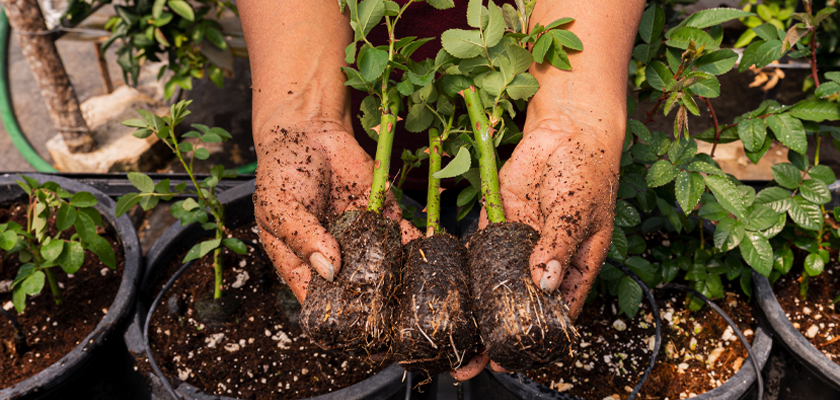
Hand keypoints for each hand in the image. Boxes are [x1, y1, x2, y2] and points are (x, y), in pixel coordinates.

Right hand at [253, 122, 421, 301]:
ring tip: (410, 289)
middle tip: (387, 313)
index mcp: (302, 263)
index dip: (332, 316)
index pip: (317, 300)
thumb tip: (329, 270)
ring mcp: (362, 238)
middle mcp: (336, 257)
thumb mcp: (279, 206)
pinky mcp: (384, 216)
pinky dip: (416, 244)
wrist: (309, 132)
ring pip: (384, 266)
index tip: (350, 329)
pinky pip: (403, 235)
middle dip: (372, 301)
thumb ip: (301, 236)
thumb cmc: (283, 173)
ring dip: (398, 277)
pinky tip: (427, 254)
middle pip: (355, 289)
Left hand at [451, 118, 622, 378]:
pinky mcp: (497, 220)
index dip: (535, 339)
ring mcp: (518, 241)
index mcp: (573, 266)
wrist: (566, 129)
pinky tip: (450, 293)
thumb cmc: (588, 172)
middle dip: (498, 335)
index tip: (513, 361)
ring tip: (455, 340)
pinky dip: (466, 270)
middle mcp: (543, 260)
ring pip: (495, 283)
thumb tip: (543, 282)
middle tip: (474, 363)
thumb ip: (558, 244)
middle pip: (519, 305)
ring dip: (477, 310)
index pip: (554, 312)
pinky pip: (479, 248)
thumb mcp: (580, 212)